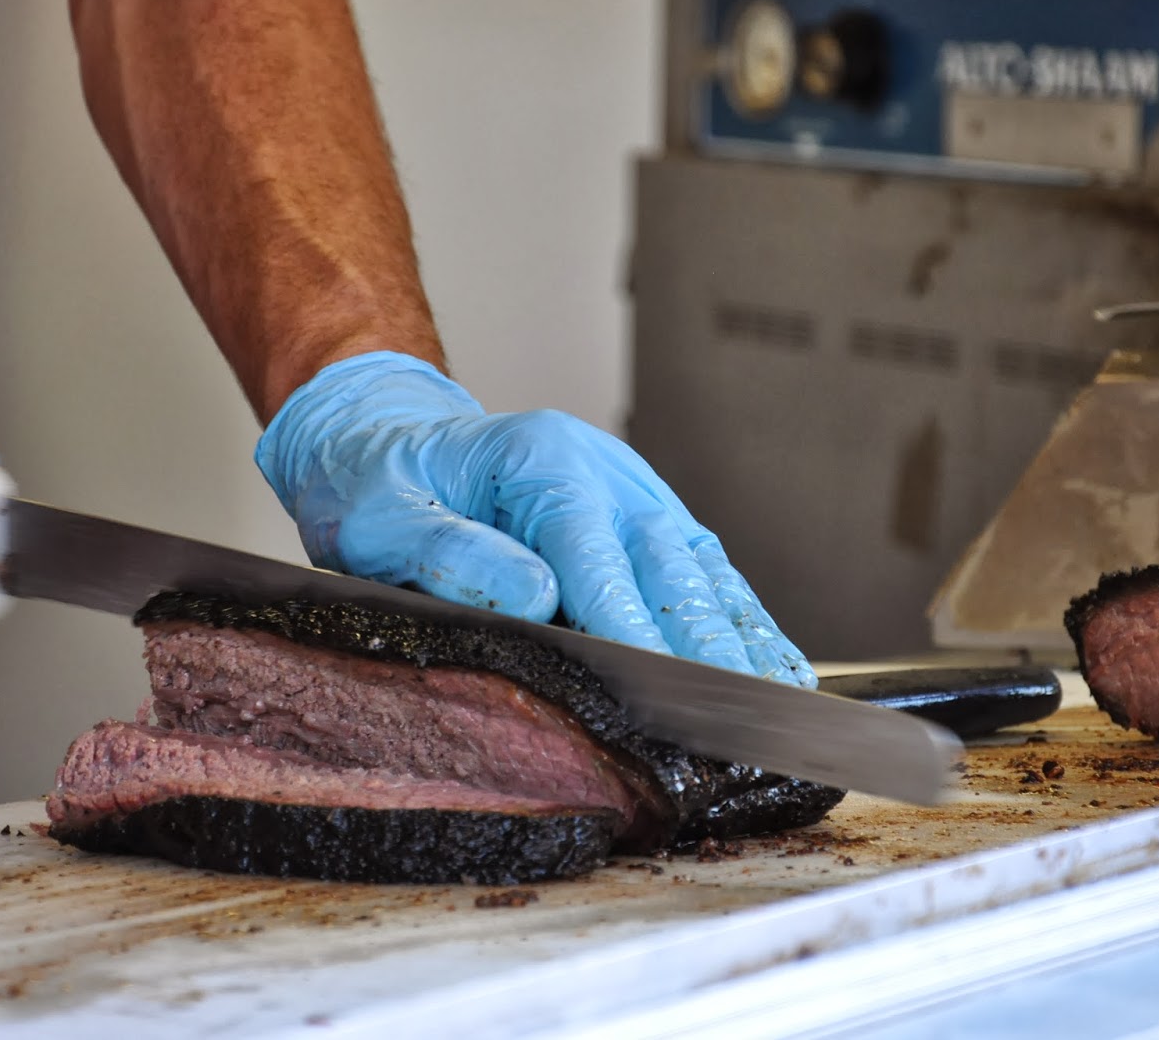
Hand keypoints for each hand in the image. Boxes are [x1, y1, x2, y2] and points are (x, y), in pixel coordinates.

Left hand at [255, 351, 814, 686]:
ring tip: (780, 701)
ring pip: (703, 569)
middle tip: (738, 719)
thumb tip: (534, 595)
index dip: (633, 624)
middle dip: (706, 644)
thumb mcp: (382, 517)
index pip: (597, 553)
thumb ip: (451, 553)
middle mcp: (604, 472)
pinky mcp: (646, 520)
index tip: (661, 690)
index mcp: (541, 461)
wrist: (385, 439)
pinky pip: (705, 571)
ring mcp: (634, 494)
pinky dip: (742, 617)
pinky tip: (773, 662)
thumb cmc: (379, 482)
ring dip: (742, 635)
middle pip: (668, 564)